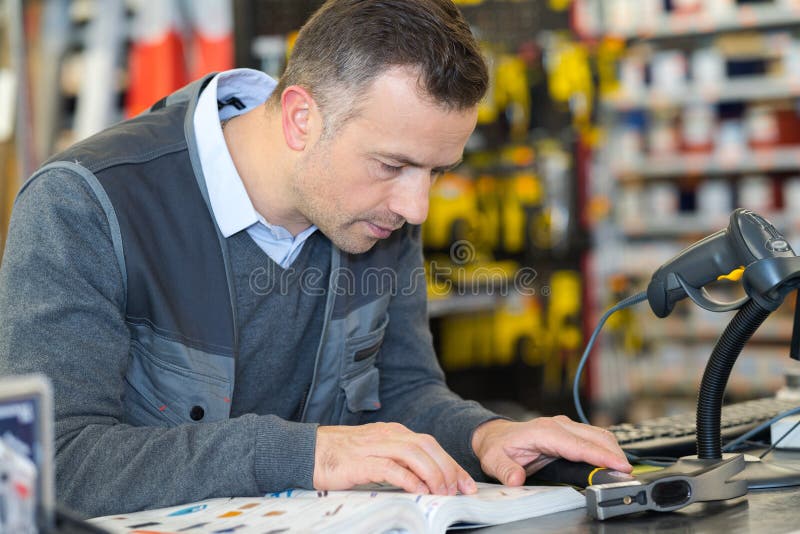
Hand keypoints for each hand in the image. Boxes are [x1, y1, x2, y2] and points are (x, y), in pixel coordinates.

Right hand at [314, 422, 476, 495]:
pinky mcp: (360, 461)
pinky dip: (408, 479)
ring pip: (413, 454)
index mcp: (393, 432)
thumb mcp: (375, 455)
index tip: (465, 483)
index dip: (451, 463)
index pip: (430, 445)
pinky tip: (418, 491)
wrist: (306, 451)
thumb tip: (424, 481)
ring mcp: (373, 446)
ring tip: (442, 493)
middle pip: (427, 446)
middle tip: (460, 490)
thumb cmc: (340, 457)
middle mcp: (387, 435)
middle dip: (448, 468)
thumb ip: (397, 462)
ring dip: (433, 474)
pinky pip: (390, 467)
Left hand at [471, 416, 631, 485]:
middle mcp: (558, 425)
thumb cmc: (497, 446)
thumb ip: (506, 470)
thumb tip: (516, 479)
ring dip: (613, 451)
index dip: (602, 456)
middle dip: (615, 454)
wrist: (495, 436)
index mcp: (544, 431)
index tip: (620, 467)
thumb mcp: (494, 460)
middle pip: (596, 437)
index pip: (579, 445)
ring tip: (624, 471)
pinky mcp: (570, 432)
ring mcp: (565, 426)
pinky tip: (613, 462)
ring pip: (598, 435)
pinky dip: (607, 449)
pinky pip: (594, 437)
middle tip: (629, 475)